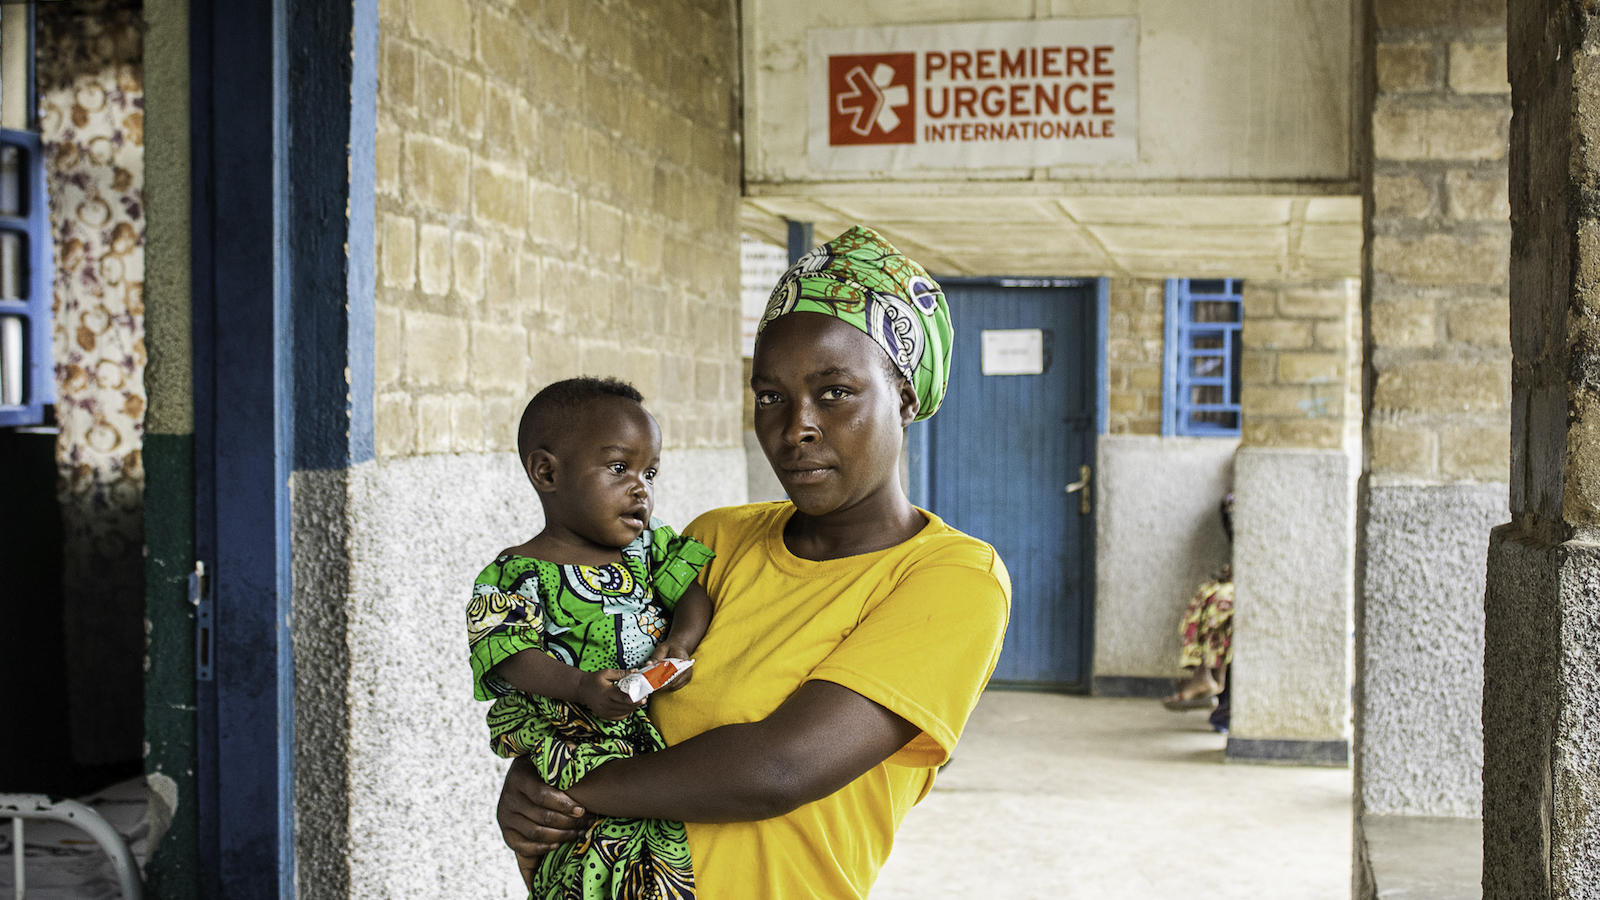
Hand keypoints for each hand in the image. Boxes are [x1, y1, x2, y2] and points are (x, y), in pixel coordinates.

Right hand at [497, 756, 591, 887]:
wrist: (520, 779)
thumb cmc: (541, 765)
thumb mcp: (547, 754)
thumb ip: (560, 750)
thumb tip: (573, 748)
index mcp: (519, 776)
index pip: (541, 795)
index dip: (564, 804)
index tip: (582, 809)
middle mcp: (508, 797)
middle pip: (541, 817)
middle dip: (568, 822)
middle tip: (587, 822)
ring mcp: (505, 816)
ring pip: (535, 833)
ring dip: (561, 835)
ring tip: (580, 832)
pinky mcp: (506, 832)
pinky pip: (523, 846)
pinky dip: (542, 848)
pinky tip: (559, 844)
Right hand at [576, 669, 643, 719]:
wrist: (581, 689)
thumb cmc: (594, 679)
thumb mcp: (607, 673)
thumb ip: (622, 673)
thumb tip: (636, 672)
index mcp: (606, 694)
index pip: (624, 699)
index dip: (636, 698)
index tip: (644, 695)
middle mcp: (605, 705)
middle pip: (626, 707)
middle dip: (637, 703)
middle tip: (645, 697)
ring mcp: (604, 712)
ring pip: (624, 713)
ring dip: (633, 707)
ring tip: (638, 700)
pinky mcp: (604, 716)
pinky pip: (619, 717)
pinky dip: (626, 712)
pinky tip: (628, 705)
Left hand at [646, 643, 694, 691]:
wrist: (679, 647)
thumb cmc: (670, 647)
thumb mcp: (662, 649)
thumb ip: (656, 657)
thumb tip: (648, 664)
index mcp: (681, 660)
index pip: (672, 673)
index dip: (662, 679)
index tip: (653, 682)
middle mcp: (687, 668)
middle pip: (673, 682)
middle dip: (662, 684)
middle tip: (651, 684)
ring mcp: (688, 674)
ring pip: (674, 686)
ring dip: (665, 686)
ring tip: (656, 683)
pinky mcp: (687, 678)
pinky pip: (676, 686)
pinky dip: (669, 686)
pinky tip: (663, 682)